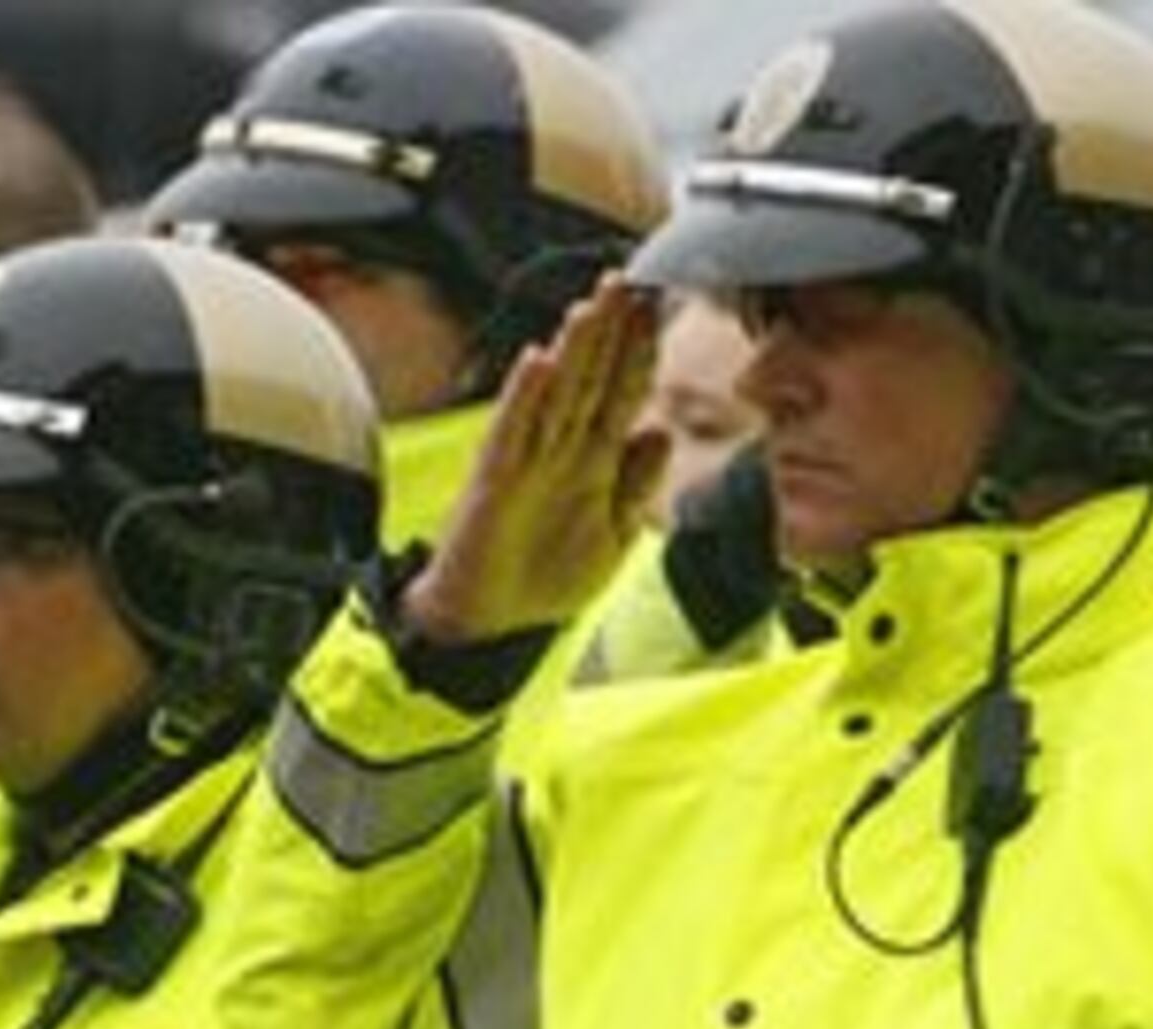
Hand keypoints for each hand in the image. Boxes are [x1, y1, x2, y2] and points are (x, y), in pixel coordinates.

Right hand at [403, 278, 668, 649]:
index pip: (621, 393)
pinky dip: (525, 398)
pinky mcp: (496, 481)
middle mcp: (562, 449)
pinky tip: (538, 362)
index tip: (657, 308)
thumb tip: (660, 433)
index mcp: (594, 460)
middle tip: (626, 282)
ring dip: (572, 351)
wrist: (492, 623)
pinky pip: (513, 432)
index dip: (639, 353)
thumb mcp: (613, 536)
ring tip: (589, 306)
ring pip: (556, 395)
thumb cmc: (547, 579)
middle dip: (608, 333)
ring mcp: (528, 460)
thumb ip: (636, 487)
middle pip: (590, 379)